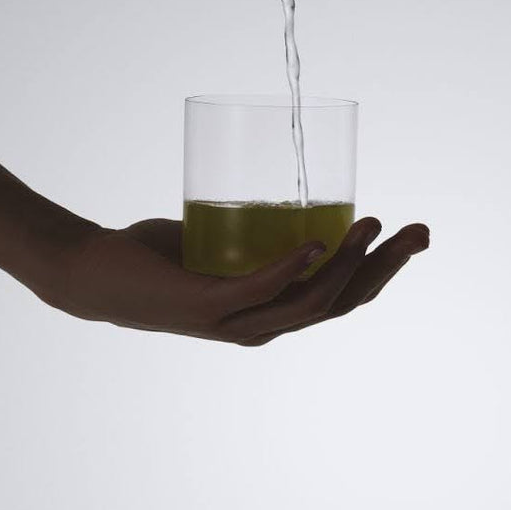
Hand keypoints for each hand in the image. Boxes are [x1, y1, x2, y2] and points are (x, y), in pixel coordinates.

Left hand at [30, 214, 430, 345]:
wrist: (91, 272)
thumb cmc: (152, 256)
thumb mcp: (218, 240)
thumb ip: (249, 227)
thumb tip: (283, 183)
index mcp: (271, 313)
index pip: (343, 298)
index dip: (385, 270)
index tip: (417, 233)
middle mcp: (259, 326)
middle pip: (340, 303)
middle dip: (385, 266)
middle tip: (419, 230)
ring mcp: (232, 320)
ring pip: (308, 301)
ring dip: (346, 263)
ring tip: (371, 224)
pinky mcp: (204, 305)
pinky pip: (257, 290)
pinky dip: (291, 267)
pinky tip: (315, 242)